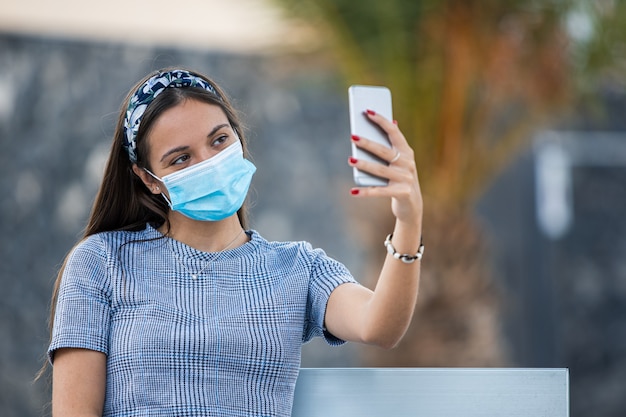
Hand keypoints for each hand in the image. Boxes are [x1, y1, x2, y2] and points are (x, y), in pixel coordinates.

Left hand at [348, 110, 422, 226]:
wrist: (412, 205)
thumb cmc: (401, 179)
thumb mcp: (401, 162)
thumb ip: (395, 145)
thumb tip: (393, 121)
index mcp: (407, 152)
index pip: (394, 132)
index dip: (381, 121)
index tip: (368, 112)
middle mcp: (408, 163)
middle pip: (384, 151)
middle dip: (368, 143)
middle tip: (352, 137)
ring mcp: (405, 178)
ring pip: (380, 170)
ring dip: (364, 165)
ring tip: (350, 160)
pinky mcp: (401, 193)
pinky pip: (379, 191)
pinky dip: (366, 192)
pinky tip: (353, 191)